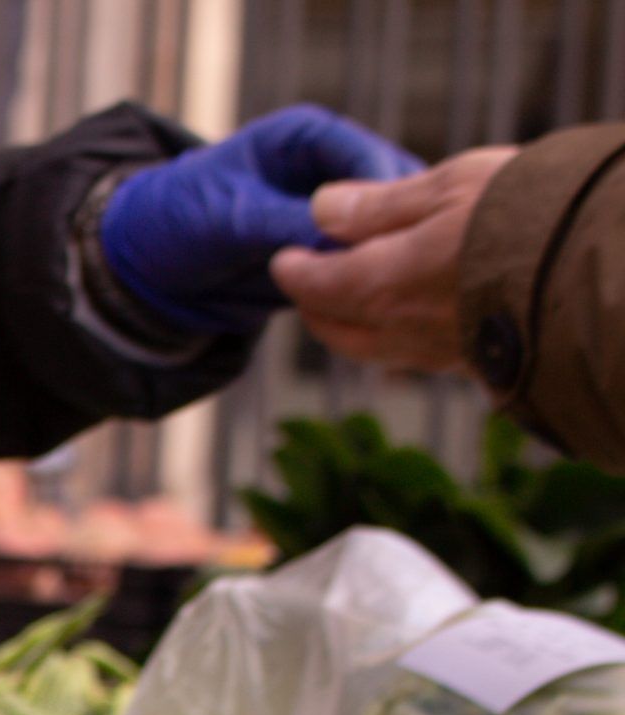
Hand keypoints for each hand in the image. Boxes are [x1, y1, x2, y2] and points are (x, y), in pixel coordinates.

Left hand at [102, 105, 422, 334]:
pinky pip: (363, 274)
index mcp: (308, 139)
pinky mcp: (328, 259)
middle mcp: (329, 173)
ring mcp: (332, 219)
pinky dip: (371, 292)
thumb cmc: (176, 221)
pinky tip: (381, 314)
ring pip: (384, 240)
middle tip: (409, 272)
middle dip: (397, 234)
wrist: (144, 273)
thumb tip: (347, 242)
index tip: (398, 230)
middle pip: (390, 200)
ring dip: (389, 267)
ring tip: (396, 300)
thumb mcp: (231, 217)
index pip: (369, 159)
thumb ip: (289, 223)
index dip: (388, 194)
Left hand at [269, 147, 519, 371]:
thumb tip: (322, 209)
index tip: (285, 257)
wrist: (608, 263)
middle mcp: (403, 330)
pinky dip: (400, 338)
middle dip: (316, 305)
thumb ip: (380, 204)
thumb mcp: (449, 186)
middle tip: (307, 283)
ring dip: (355, 326)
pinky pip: (421, 356)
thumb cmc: (528, 212)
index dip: (296, 268)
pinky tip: (411, 320)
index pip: (317, 284)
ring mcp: (443, 353)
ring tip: (351, 301)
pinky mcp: (482, 364)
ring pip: (378, 347)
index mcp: (381, 285)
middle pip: (338, 327)